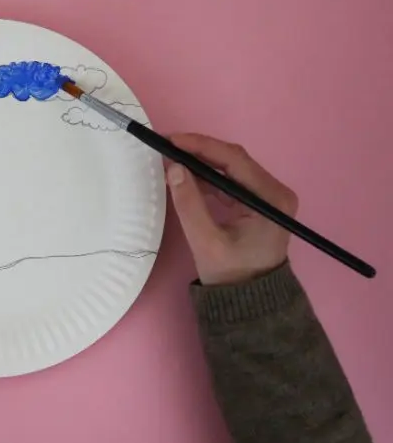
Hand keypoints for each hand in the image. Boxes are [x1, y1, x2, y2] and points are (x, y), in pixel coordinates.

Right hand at [165, 133, 298, 285]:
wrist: (250, 303)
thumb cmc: (231, 274)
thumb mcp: (205, 241)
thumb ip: (189, 204)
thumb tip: (174, 168)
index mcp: (271, 199)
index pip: (234, 160)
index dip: (201, 146)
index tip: (172, 140)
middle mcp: (274, 192)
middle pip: (234, 160)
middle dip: (199, 151)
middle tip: (167, 146)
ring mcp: (267, 196)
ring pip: (230, 168)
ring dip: (201, 163)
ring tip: (172, 159)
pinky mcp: (257, 203)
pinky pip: (230, 181)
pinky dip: (207, 177)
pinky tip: (186, 176)